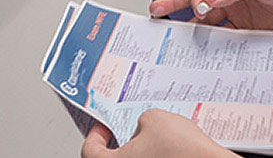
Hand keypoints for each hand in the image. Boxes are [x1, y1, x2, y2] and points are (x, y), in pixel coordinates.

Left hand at [79, 111, 231, 157]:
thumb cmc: (182, 148)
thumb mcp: (153, 118)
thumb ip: (139, 121)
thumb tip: (141, 128)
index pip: (90, 151)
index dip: (96, 135)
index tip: (103, 127)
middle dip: (120, 142)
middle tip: (127, 129)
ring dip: (141, 150)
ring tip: (154, 135)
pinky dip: (157, 155)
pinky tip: (169, 147)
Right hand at [149, 0, 272, 31]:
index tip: (200, 9)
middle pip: (198, 0)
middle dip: (175, 5)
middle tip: (155, 11)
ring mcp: (235, 9)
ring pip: (209, 20)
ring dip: (197, 29)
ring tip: (181, 41)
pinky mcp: (245, 26)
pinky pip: (226, 35)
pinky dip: (216, 43)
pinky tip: (207, 51)